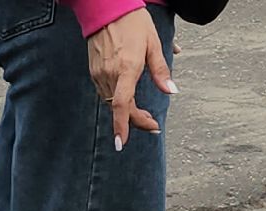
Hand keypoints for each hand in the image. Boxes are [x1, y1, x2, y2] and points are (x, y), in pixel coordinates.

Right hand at [86, 6, 174, 150]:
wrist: (106, 10)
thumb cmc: (133, 23)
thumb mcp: (153, 44)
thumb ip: (161, 70)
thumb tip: (171, 91)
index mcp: (126, 68)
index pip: (121, 104)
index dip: (122, 126)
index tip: (121, 143)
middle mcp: (110, 74)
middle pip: (119, 108)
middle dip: (135, 121)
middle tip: (152, 125)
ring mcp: (99, 74)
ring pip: (112, 102)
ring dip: (127, 111)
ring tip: (143, 114)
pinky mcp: (94, 72)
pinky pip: (106, 93)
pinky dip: (118, 100)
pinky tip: (128, 99)